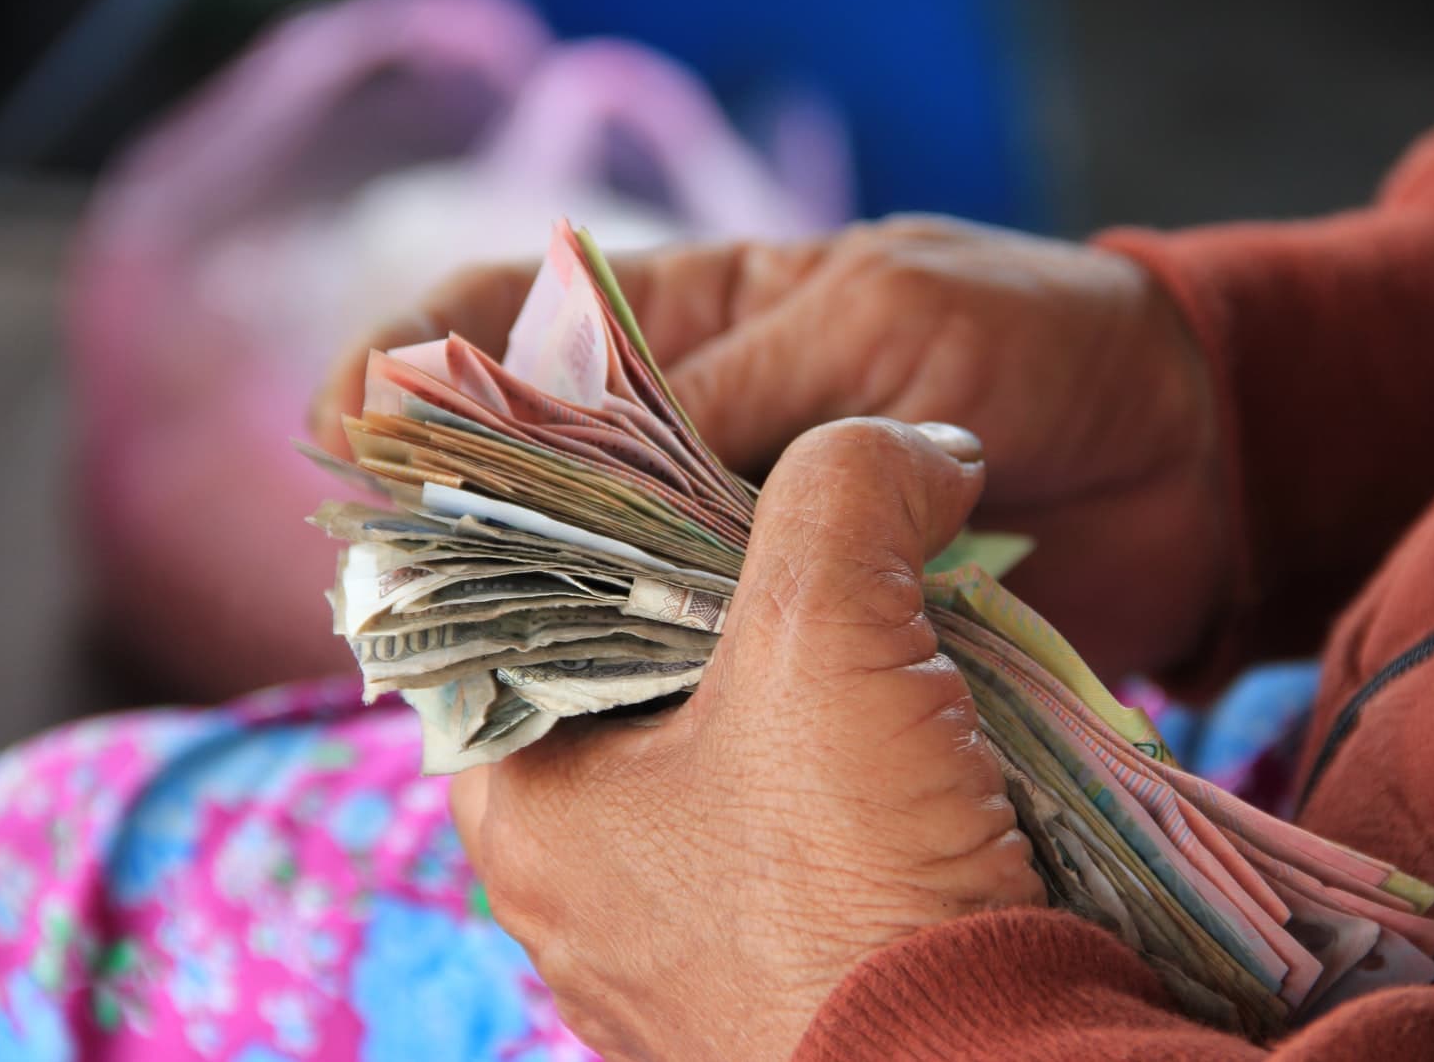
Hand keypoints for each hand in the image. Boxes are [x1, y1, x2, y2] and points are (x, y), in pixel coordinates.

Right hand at [315, 216, 1226, 678]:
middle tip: (406, 582)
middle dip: (454, 519)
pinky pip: (698, 666)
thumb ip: (741, 387)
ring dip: (546, 622)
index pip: (507, 327)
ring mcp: (739, 545)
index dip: (411, 369)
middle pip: (528, 476)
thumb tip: (583, 459)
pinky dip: (650, 691)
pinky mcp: (800, 638)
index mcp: (695, 324)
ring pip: (600, 585)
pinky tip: (608, 725)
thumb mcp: (881, 321)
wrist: (1182, 454)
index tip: (349, 427)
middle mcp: (693, 439)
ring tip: (488, 668)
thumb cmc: (1033, 341)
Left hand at [448, 420, 1046, 1060]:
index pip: (515, 615)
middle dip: (721, 595)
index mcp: (524, 808)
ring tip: (871, 612)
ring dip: (797, 686)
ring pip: (719, 760)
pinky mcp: (775, 982)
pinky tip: (912, 731)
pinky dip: (843, 774)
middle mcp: (576, 890)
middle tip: (798, 524)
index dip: (596, 520)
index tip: (679, 457)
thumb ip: (845, 489)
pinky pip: (789, 840)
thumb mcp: (825, 636)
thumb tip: (918, 451)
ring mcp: (674, 949)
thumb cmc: (851, 884)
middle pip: (629, 679)